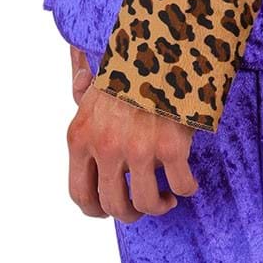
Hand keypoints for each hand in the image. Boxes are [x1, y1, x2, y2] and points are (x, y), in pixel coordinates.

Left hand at [66, 43, 198, 220]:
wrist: (164, 48)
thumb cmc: (131, 65)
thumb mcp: (96, 81)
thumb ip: (82, 92)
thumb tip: (76, 80)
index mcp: (80, 138)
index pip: (80, 193)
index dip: (96, 210)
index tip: (109, 210)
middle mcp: (105, 148)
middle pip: (112, 204)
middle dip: (129, 213)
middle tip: (141, 206)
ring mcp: (138, 150)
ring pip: (145, 203)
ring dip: (157, 206)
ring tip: (166, 198)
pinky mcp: (171, 148)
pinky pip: (181, 186)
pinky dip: (186, 189)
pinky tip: (186, 182)